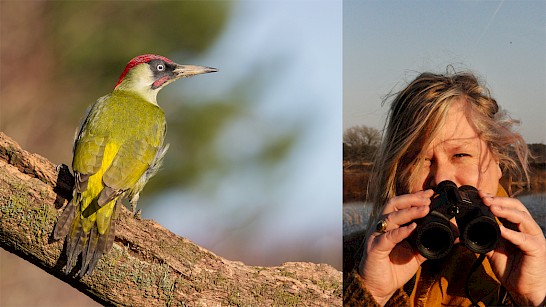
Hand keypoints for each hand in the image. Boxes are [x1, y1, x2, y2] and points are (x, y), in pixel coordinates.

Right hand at [358, 189, 433, 304]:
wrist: (380, 287)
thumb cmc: (394, 268)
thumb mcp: (416, 253)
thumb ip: (429, 242)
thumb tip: (452, 235)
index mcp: (391, 225)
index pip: (402, 204)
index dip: (415, 197)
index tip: (431, 193)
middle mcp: (382, 226)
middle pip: (394, 204)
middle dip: (411, 199)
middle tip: (428, 199)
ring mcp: (377, 235)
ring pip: (391, 217)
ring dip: (409, 212)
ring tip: (425, 209)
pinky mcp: (375, 248)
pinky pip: (388, 237)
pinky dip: (401, 232)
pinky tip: (413, 228)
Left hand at [481, 192, 545, 305]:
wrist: (522, 289)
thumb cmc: (511, 268)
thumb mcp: (492, 250)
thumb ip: (482, 238)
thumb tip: (462, 232)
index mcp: (517, 227)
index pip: (508, 207)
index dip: (495, 200)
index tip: (480, 195)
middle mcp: (527, 229)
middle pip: (517, 207)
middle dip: (500, 201)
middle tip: (484, 198)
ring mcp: (534, 238)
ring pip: (523, 218)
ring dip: (506, 211)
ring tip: (492, 207)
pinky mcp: (537, 249)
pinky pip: (524, 239)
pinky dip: (512, 233)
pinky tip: (501, 230)